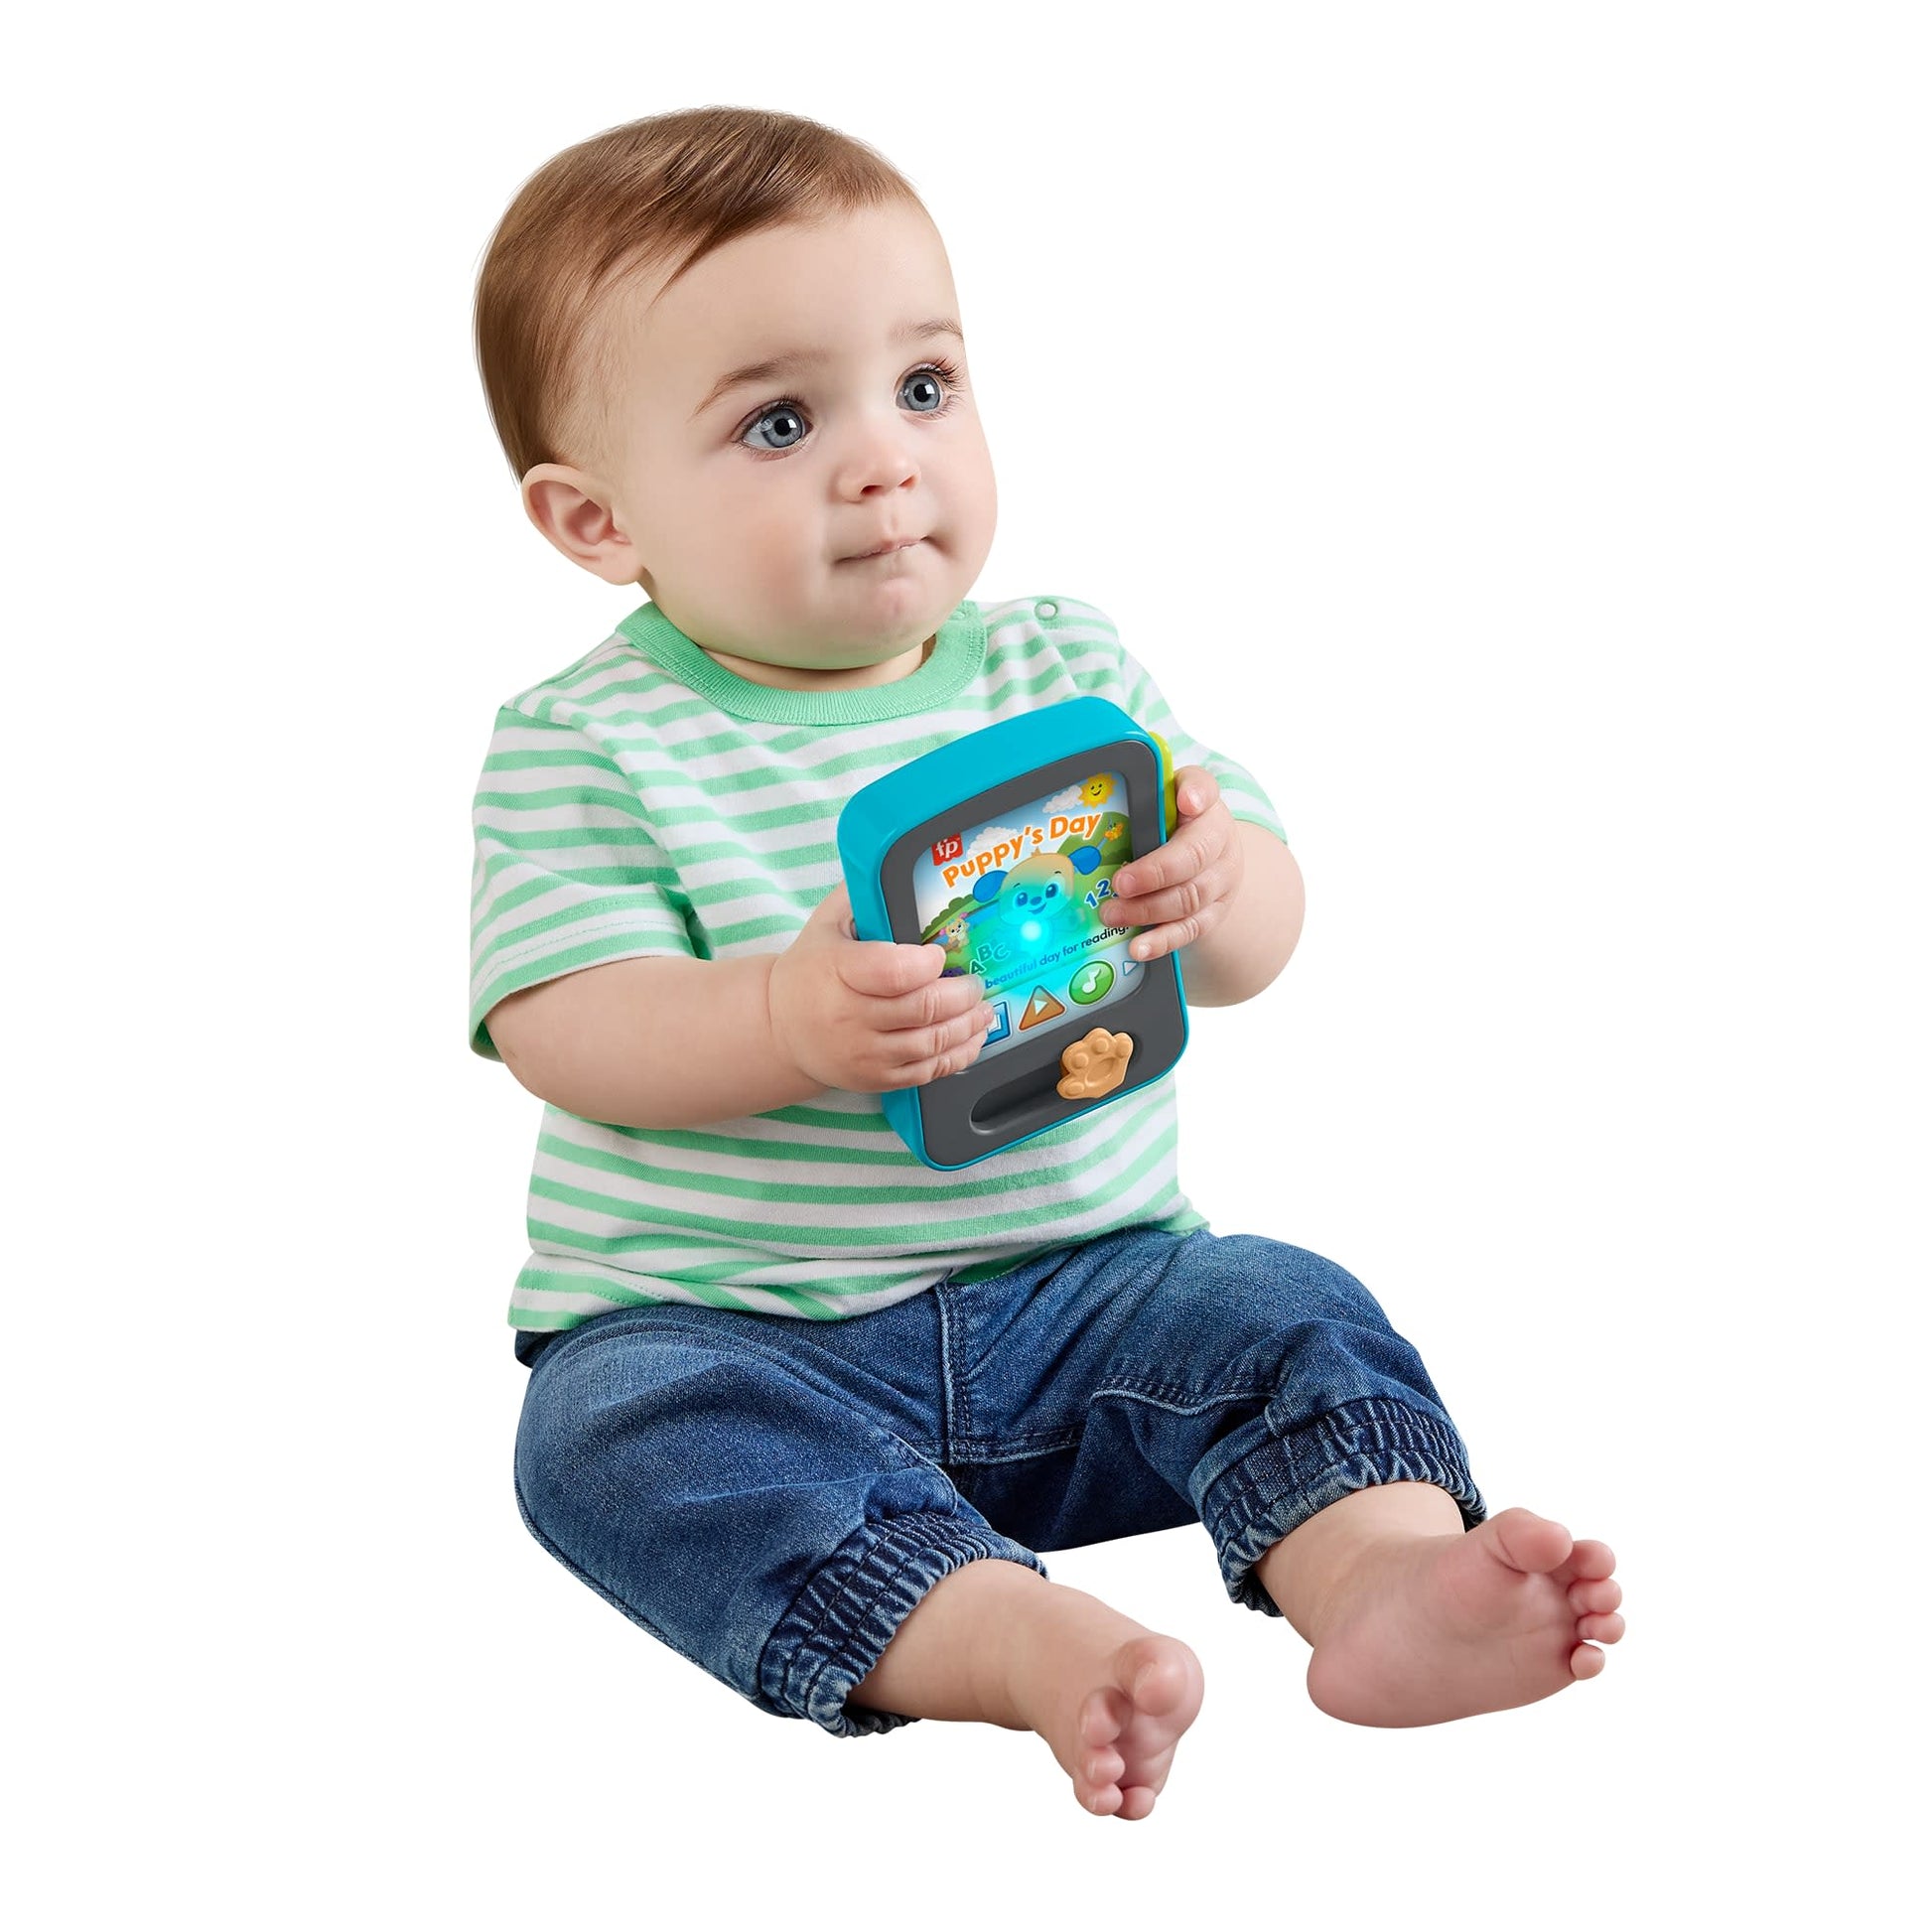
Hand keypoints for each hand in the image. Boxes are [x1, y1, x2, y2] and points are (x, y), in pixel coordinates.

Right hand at [768, 884, 997, 1091]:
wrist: (778, 1029)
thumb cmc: (809, 971)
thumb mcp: (825, 925)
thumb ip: (860, 893)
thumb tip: (892, 859)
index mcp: (838, 971)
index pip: (894, 971)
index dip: (928, 963)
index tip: (940, 953)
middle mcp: (850, 1016)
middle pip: (923, 1008)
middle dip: (962, 994)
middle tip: (976, 982)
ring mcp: (864, 1053)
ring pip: (931, 1043)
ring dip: (968, 1025)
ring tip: (982, 1008)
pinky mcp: (876, 1079)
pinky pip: (927, 1072)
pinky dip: (958, 1056)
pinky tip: (972, 1038)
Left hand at [1099, 767, 1242, 962]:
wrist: (1208, 861)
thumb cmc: (1172, 829)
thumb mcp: (1161, 806)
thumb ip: (1140, 799)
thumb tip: (1096, 803)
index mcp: (1203, 806)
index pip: (1204, 789)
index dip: (1195, 794)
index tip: (1185, 801)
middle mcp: (1219, 841)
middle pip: (1193, 857)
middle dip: (1155, 872)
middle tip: (1120, 883)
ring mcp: (1220, 881)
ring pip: (1189, 897)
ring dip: (1147, 909)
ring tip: (1112, 914)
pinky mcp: (1213, 914)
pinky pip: (1190, 930)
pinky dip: (1162, 940)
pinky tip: (1138, 947)